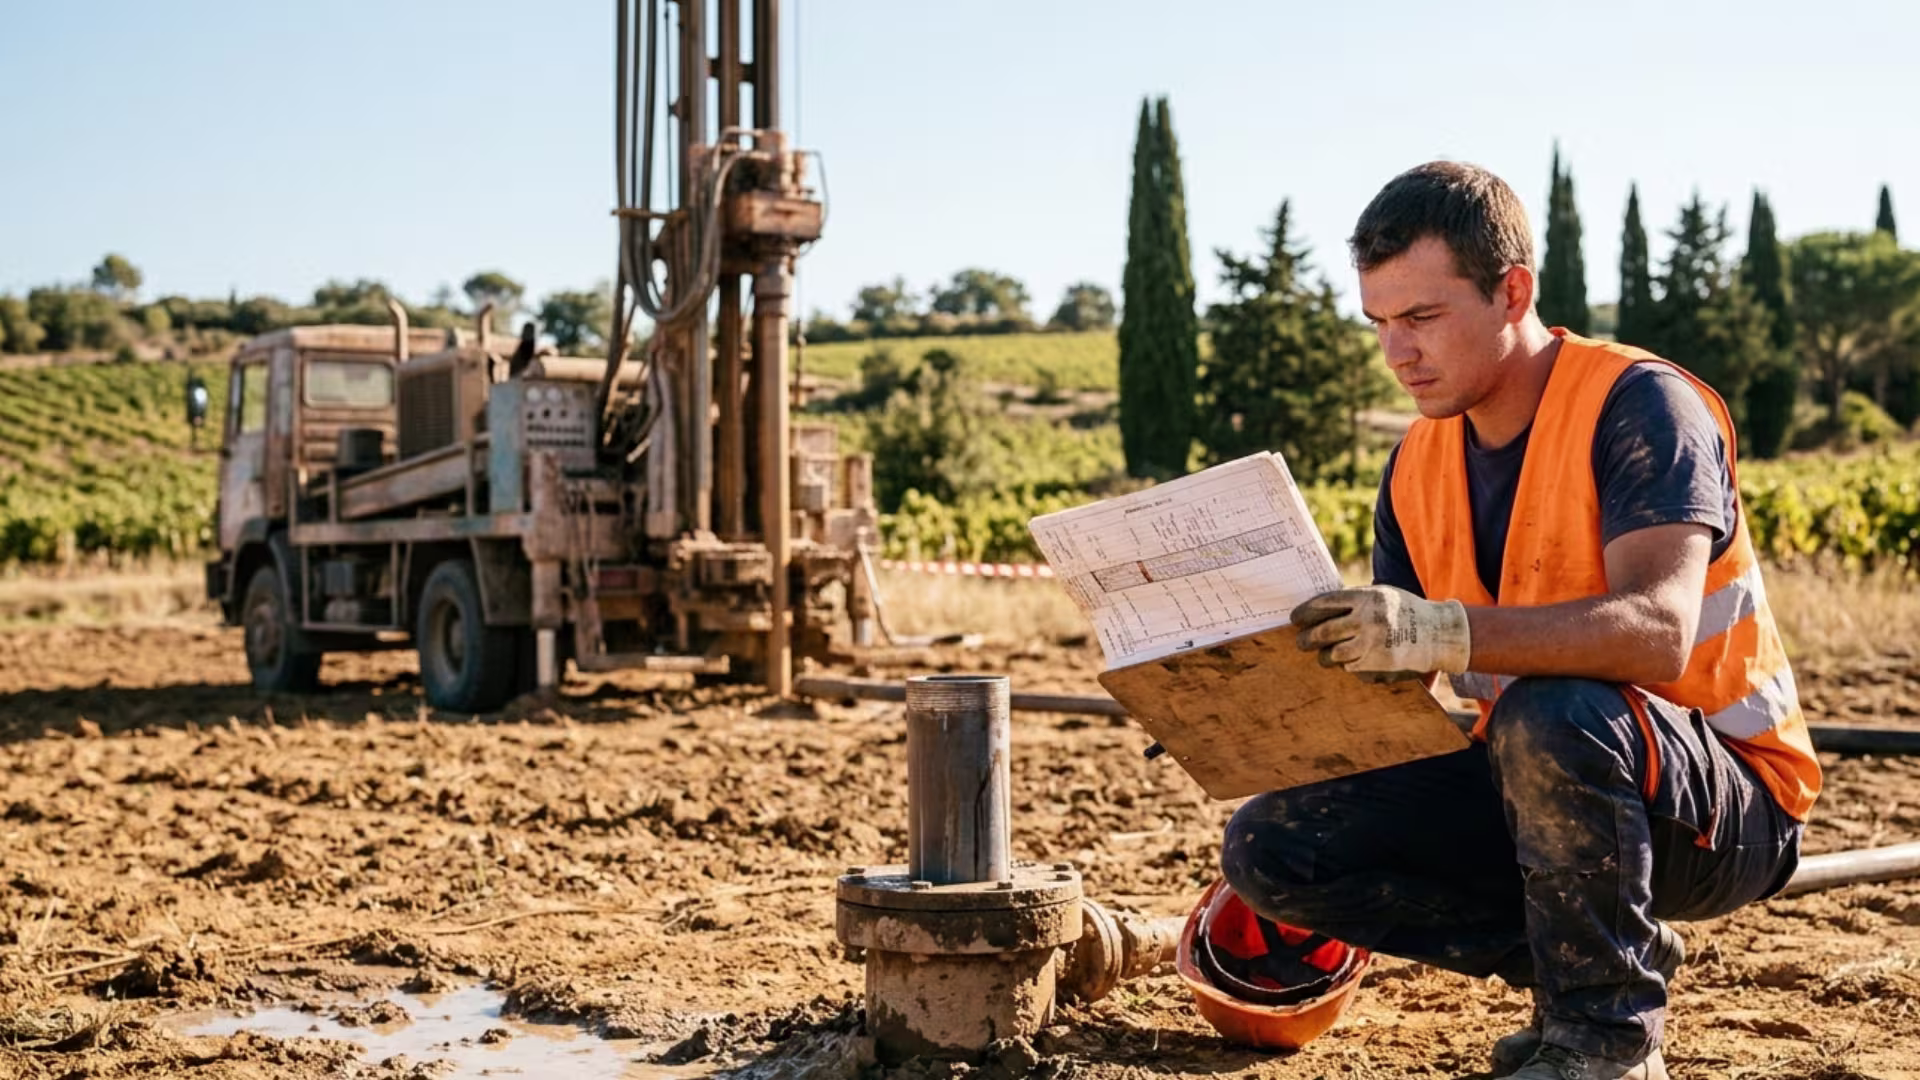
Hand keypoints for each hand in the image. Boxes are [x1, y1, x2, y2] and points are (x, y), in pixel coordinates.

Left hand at [1291, 586, 1472, 676]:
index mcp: (1366, 598)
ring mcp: (1372, 644)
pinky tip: (1350, 660)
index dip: (1305, 612)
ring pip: (1332, 654)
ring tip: (1322, 655)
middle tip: (1300, 641)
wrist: (1439, 634)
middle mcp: (1367, 620)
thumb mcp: (1382, 595)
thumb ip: (1353, 600)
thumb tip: (1317, 608)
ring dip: (1324, 656)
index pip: (1324, 604)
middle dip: (1307, 639)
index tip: (1294, 618)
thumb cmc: (1405, 611)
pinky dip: (1347, 664)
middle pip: (1323, 632)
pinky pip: (1350, 667)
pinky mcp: (1377, 664)